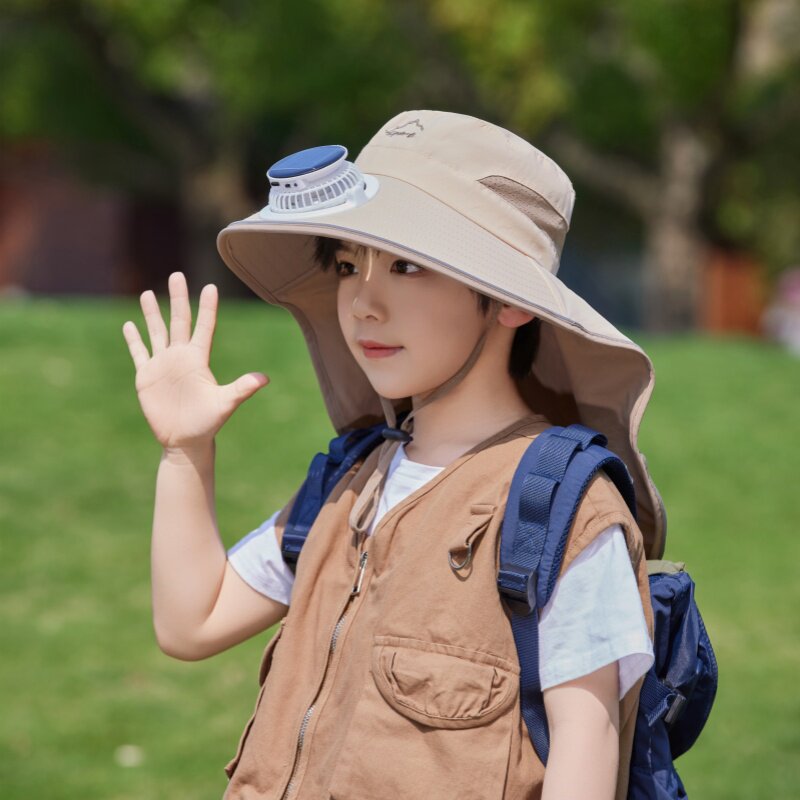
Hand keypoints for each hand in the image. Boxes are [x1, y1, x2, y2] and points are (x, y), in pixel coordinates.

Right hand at [122, 272, 268, 452]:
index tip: (210, 287)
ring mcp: (163, 365)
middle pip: (178, 321)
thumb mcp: (226, 403)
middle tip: (177, 275)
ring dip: (151, 314)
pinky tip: (129, 324)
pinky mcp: (147, 376)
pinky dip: (133, 339)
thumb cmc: (208, 423)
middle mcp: (181, 357)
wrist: (185, 440)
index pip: (204, 327)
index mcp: (199, 359)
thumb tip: (265, 378)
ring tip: (146, 292)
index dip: (207, 307)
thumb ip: (242, 388)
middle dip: (177, 298)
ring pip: (157, 332)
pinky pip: (139, 353)